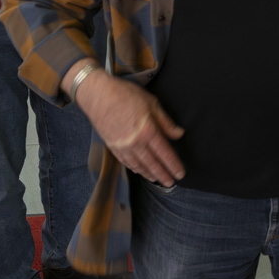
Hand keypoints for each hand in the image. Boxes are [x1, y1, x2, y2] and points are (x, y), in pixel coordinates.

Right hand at [76, 71, 184, 186]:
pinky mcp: (112, 146)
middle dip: (163, 175)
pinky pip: (125, 161)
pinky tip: (139, 171)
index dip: (174, 165)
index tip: (180, 173)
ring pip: (138, 165)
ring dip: (149, 174)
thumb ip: (166, 122)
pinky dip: (134, 168)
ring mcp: (122, 146)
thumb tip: (179, 134)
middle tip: (171, 183)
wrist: (97, 95)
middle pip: (152, 164)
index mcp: (147, 132)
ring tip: (157, 180)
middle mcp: (135, 143)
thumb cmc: (125, 94)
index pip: (164, 153)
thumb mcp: (151, 103)